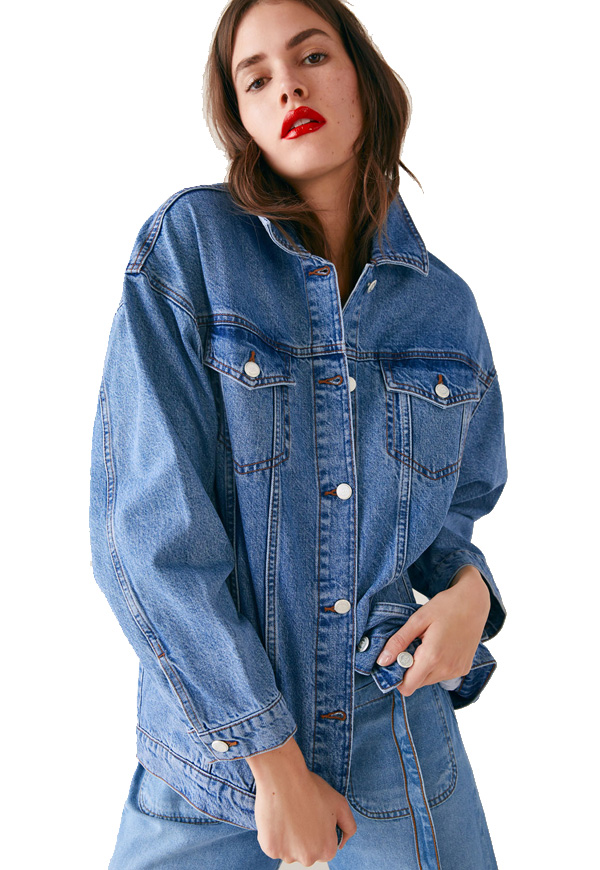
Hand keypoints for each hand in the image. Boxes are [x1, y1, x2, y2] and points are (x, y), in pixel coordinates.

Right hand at [246, 737, 356, 863]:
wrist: (284, 778)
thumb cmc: (311, 789)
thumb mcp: (341, 804)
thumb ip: (349, 827)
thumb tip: (342, 844)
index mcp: (327, 850)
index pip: (324, 847)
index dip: (319, 829)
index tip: (313, 815)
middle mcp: (309, 858)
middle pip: (306, 852)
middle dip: (304, 837)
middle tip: (300, 813)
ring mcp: (288, 855)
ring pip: (289, 850)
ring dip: (288, 837)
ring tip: (288, 813)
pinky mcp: (270, 849)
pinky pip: (272, 845)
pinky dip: (273, 834)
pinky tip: (277, 817)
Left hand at [376, 565, 490, 695]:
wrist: (474, 602)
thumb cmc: (446, 606)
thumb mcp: (417, 619)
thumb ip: (399, 641)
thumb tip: (382, 661)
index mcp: (432, 657)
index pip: (407, 687)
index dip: (396, 677)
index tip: (395, 660)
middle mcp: (446, 669)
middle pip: (417, 684)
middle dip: (409, 670)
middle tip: (411, 646)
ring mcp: (457, 671)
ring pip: (429, 680)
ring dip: (422, 668)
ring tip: (426, 644)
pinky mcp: (463, 669)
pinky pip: (442, 675)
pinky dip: (435, 666)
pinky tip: (439, 647)